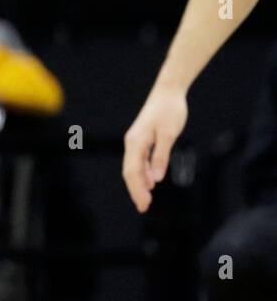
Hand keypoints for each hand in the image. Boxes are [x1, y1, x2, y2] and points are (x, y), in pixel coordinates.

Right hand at [122, 86, 187, 213]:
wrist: (168, 92)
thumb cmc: (170, 110)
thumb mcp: (169, 134)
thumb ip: (161, 156)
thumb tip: (155, 179)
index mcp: (136, 142)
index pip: (133, 172)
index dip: (137, 190)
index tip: (145, 205)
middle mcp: (132, 143)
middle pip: (129, 172)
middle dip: (135, 191)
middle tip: (143, 208)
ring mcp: (135, 141)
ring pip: (133, 167)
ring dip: (139, 184)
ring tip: (146, 200)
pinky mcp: (142, 139)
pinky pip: (139, 161)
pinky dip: (143, 173)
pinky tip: (150, 182)